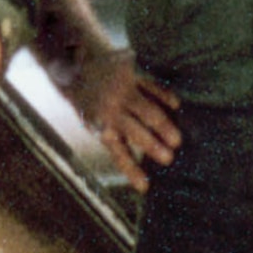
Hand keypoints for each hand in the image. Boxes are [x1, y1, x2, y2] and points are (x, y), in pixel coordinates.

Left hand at [72, 51, 179, 192]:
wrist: (74, 65)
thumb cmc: (90, 102)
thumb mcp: (94, 122)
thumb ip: (114, 136)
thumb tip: (141, 157)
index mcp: (101, 126)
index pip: (118, 154)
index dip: (132, 171)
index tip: (145, 187)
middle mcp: (111, 111)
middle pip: (137, 133)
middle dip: (153, 147)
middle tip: (169, 159)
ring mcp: (122, 92)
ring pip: (148, 112)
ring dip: (165, 127)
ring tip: (177, 140)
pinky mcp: (130, 74)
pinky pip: (152, 87)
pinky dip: (165, 97)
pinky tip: (176, 106)